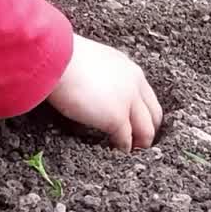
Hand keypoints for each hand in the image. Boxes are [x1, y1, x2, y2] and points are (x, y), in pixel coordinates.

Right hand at [47, 34, 161, 150]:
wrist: (57, 59)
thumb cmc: (63, 59)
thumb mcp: (93, 64)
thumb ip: (101, 76)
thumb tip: (92, 88)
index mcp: (128, 70)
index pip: (147, 95)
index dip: (145, 112)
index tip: (139, 122)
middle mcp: (134, 84)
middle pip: (153, 114)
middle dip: (149, 130)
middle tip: (140, 142)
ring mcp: (128, 101)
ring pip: (146, 130)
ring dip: (140, 143)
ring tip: (132, 152)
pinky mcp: (116, 117)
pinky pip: (125, 139)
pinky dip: (123, 148)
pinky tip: (117, 152)